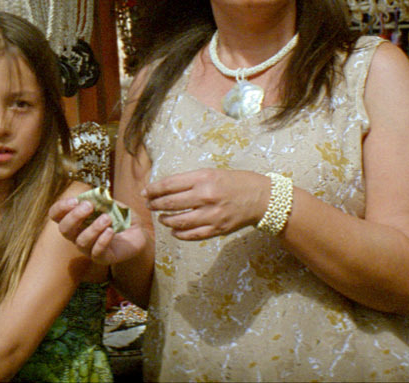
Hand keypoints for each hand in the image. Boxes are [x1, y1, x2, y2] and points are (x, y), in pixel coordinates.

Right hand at [49, 197, 148, 264]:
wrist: (137, 233)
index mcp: (76, 219)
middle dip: (74, 216)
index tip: (75, 200)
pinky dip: (102, 240)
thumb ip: (102, 200)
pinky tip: (111, 231)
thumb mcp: (112, 204)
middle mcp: (78, 235)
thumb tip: (94, 197)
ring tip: (107, 218)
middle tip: (89, 206)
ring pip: (81, 241)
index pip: (56, 215)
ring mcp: (88, 248)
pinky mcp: (102, 258)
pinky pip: (96, 252)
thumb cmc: (120, 217)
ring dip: (93, 228)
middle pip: (64, 229)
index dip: (60, 207)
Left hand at [144, 168, 270, 240]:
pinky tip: (174, 231)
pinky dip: (180, 234)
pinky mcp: (217, 229)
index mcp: (203, 178)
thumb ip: (191, 181)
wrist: (262, 198)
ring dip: (166, 220)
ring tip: (162, 218)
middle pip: (171, 203)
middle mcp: (206, 196)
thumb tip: (166, 188)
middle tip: (148, 205)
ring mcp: (212, 215)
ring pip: (179, 221)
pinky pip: (192, 235)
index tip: (145, 192)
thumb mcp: (213, 173)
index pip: (170, 184)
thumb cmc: (237, 182)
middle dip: (155, 205)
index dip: (154, 189)